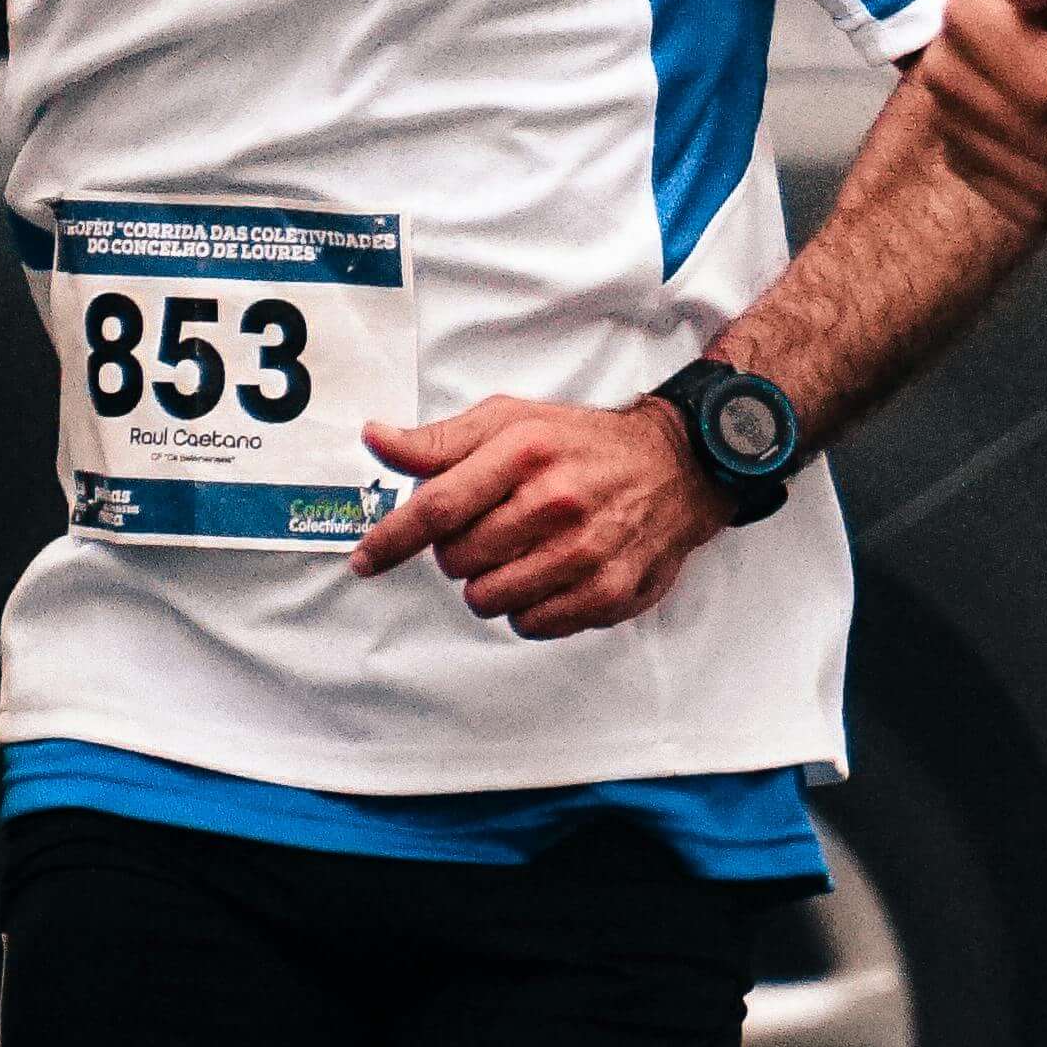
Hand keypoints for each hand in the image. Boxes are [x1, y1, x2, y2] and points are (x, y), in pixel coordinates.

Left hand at [351, 395, 733, 637]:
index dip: (390, 540)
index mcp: (527, 452)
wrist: (682, 466)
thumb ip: (440, 440)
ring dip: (493, 582)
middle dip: (462, 550)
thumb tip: (375, 438)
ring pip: (487, 599)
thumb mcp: (513, 422)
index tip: (365, 560)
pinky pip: (529, 624)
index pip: (435, 509)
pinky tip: (551, 575)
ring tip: (525, 553)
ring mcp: (585, 551)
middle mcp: (557, 501)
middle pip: (456, 561)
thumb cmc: (585, 444)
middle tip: (495, 529)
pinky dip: (529, 607)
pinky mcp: (608, 592)